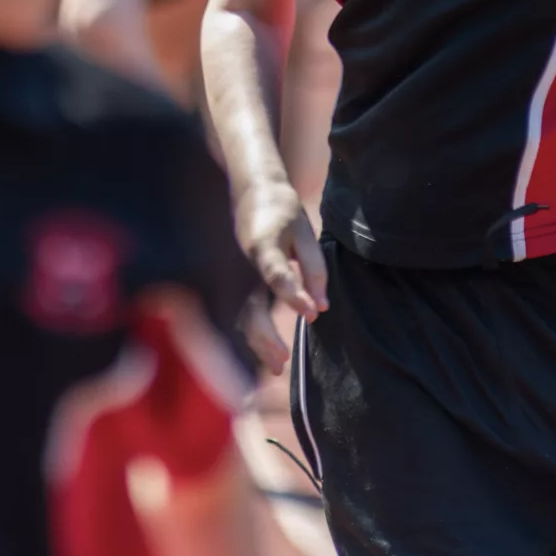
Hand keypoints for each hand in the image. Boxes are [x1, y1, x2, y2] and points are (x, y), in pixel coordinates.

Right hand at [233, 178, 325, 374]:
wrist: (251, 189)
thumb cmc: (281, 208)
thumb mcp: (304, 230)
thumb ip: (314, 267)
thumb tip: (321, 306)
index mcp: (262, 244)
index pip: (277, 275)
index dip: (294, 296)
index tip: (313, 314)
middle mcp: (242, 263)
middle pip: (249, 305)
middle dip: (265, 337)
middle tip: (283, 360)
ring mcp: (234, 272)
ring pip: (241, 315)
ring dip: (256, 343)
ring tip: (277, 366)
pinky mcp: (234, 279)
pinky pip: (240, 312)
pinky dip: (251, 335)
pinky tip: (266, 352)